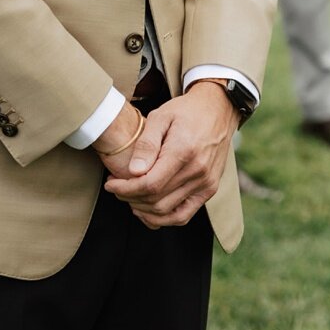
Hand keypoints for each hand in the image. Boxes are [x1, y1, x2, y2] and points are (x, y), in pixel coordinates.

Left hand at [102, 82, 236, 227]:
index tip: (111, 184)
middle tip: (117, 187)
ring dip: (142, 210)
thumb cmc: (186, 111)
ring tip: (130, 196)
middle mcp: (198, 171)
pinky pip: (183, 216)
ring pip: (167, 212)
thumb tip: (134, 171)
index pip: (149, 184)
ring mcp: (206, 183)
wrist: (218, 110)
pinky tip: (147, 210)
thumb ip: (146, 144)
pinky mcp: (210, 189)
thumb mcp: (161, 117)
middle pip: (156, 200)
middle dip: (130, 198)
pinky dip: (162, 219)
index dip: (125, 189)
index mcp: (184, 152)